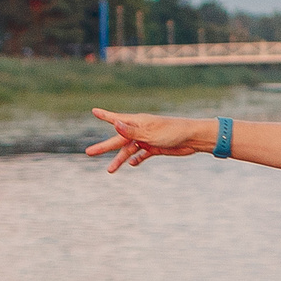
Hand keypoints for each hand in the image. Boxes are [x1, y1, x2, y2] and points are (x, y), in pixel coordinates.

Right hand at [87, 109, 213, 172]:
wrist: (192, 138)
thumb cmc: (171, 132)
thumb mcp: (149, 132)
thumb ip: (131, 130)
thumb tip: (114, 123)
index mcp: (137, 123)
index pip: (117, 119)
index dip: (105, 116)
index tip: (94, 111)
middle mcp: (140, 130)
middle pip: (118, 139)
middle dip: (104, 147)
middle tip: (89, 152)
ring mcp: (146, 139)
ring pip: (129, 150)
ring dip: (119, 160)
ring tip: (110, 170)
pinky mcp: (155, 148)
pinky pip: (142, 155)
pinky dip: (137, 159)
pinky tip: (131, 165)